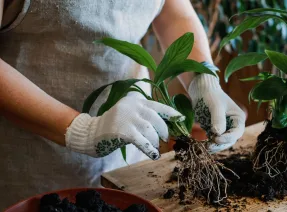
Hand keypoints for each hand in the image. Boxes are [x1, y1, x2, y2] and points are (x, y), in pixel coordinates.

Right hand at [65, 94, 183, 158]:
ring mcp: (126, 117)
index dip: (170, 112)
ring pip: (150, 129)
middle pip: (155, 117)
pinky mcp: (122, 130)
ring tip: (155, 147)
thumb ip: (144, 117)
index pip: (157, 105)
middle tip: (165, 139)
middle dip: (163, 130)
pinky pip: (141, 140)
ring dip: (155, 141)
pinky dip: (150, 148)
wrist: (91, 134)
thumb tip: (165, 127)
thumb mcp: (129, 116)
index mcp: (135, 100)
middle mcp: (131, 106)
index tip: (180, 118)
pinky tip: (154, 155)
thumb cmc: (114, 127)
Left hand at [188, 74, 245, 153]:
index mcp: (238, 118)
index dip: (228, 137)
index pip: (237, 132)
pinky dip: (210, 144)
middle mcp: (233, 125)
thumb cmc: (211, 95)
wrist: (201, 90)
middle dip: (221, 144)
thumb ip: (218, 119)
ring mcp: (224, 128)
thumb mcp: (215, 105)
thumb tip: (218, 134)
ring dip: (215, 146)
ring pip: (222, 142)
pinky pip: (214, 140)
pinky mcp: (214, 130)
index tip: (216, 138)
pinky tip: (204, 146)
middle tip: (210, 146)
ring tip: (206, 147)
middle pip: (230, 139)